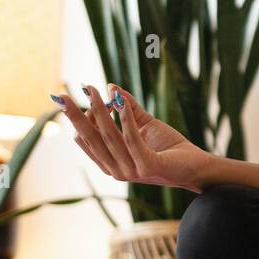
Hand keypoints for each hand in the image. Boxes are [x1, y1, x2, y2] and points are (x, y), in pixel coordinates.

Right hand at [50, 83, 210, 192]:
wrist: (195, 165)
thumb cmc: (168, 147)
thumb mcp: (143, 124)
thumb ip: (127, 108)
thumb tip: (111, 87)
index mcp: (110, 163)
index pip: (85, 140)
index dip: (80, 118)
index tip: (84, 95)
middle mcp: (116, 170)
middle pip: (90, 139)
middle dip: (76, 115)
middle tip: (62, 95)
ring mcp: (131, 171)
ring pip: (108, 136)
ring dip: (101, 110)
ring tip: (96, 89)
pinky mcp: (147, 166)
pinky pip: (131, 139)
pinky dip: (125, 119)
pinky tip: (121, 102)